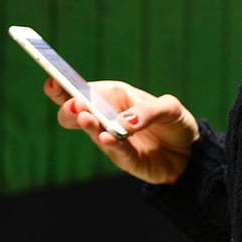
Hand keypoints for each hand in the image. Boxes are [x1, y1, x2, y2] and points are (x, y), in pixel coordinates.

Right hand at [42, 76, 198, 185]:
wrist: (190, 154)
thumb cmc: (174, 122)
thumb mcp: (169, 108)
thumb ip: (147, 111)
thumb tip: (124, 122)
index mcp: (111, 96)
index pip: (81, 90)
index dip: (63, 86)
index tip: (52, 82)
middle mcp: (106, 118)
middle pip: (75, 114)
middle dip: (70, 109)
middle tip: (75, 106)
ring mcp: (112, 140)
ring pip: (92, 132)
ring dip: (88, 125)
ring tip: (85, 117)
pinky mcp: (124, 160)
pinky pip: (115, 152)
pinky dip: (110, 144)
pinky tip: (106, 137)